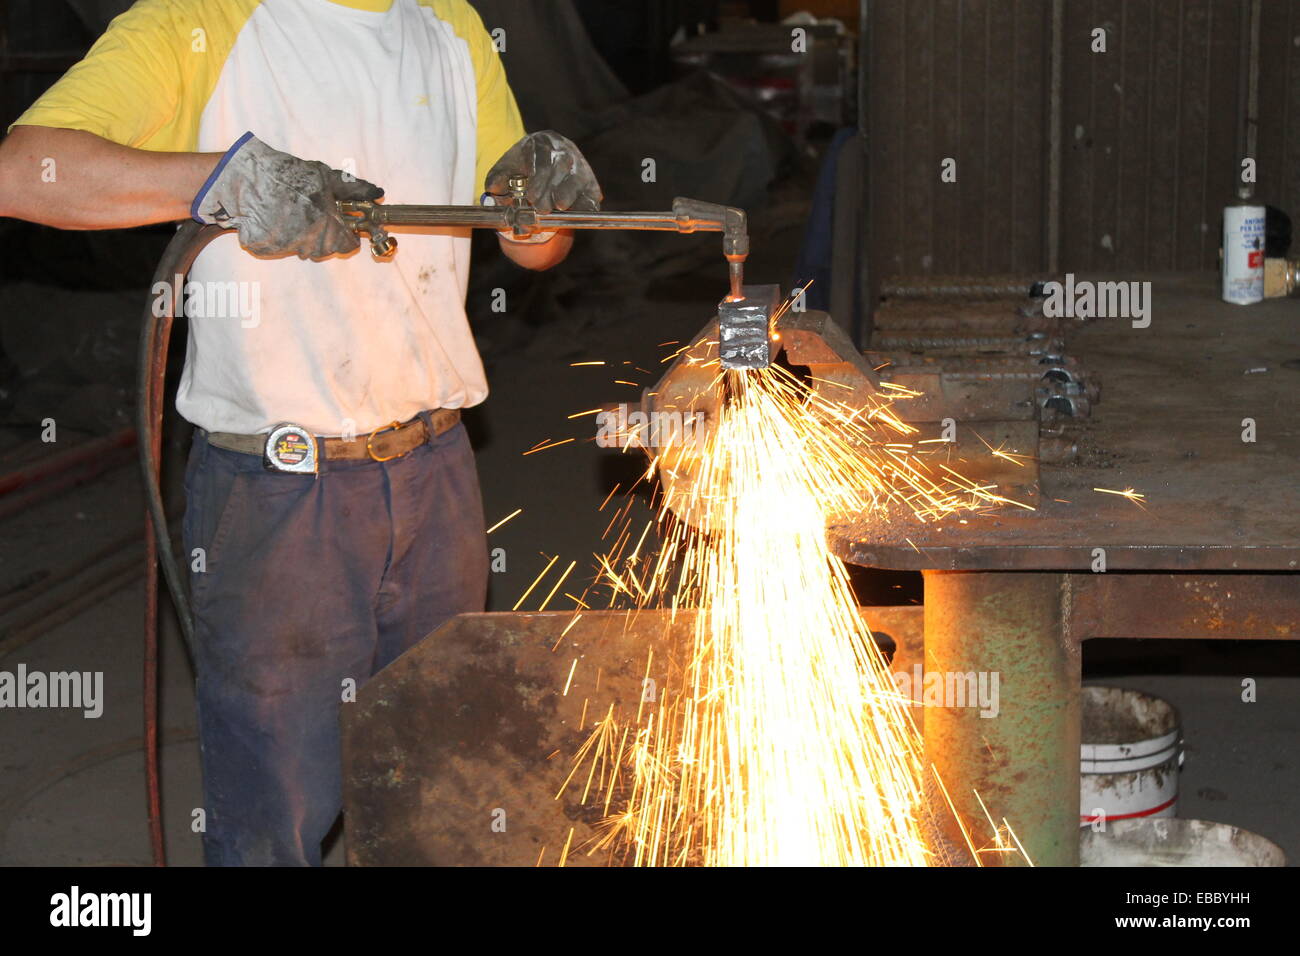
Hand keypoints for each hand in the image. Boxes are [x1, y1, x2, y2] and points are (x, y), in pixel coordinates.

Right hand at [192, 132, 382, 259]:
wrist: (244, 179)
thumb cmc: (287, 175)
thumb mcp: (323, 175)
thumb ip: (351, 189)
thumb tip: (378, 194)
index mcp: (327, 225)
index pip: (349, 244)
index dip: (348, 234)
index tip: (343, 224)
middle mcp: (310, 241)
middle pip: (327, 248)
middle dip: (326, 234)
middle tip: (314, 214)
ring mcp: (288, 247)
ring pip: (306, 249)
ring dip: (305, 236)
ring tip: (294, 214)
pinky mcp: (268, 249)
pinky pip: (285, 247)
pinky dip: (284, 236)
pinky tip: (278, 218)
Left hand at [484, 130, 601, 221]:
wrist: (541, 172)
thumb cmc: (522, 169)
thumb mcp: (505, 170)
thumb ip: (497, 178)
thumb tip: (493, 188)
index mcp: (542, 141)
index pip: (543, 156)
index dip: (538, 178)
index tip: (531, 195)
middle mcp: (564, 149)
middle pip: (561, 166)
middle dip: (551, 188)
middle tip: (541, 207)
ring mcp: (580, 165)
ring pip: (578, 177)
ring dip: (569, 193)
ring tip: (559, 206)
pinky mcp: (591, 183)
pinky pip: (591, 193)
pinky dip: (588, 204)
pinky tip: (582, 212)